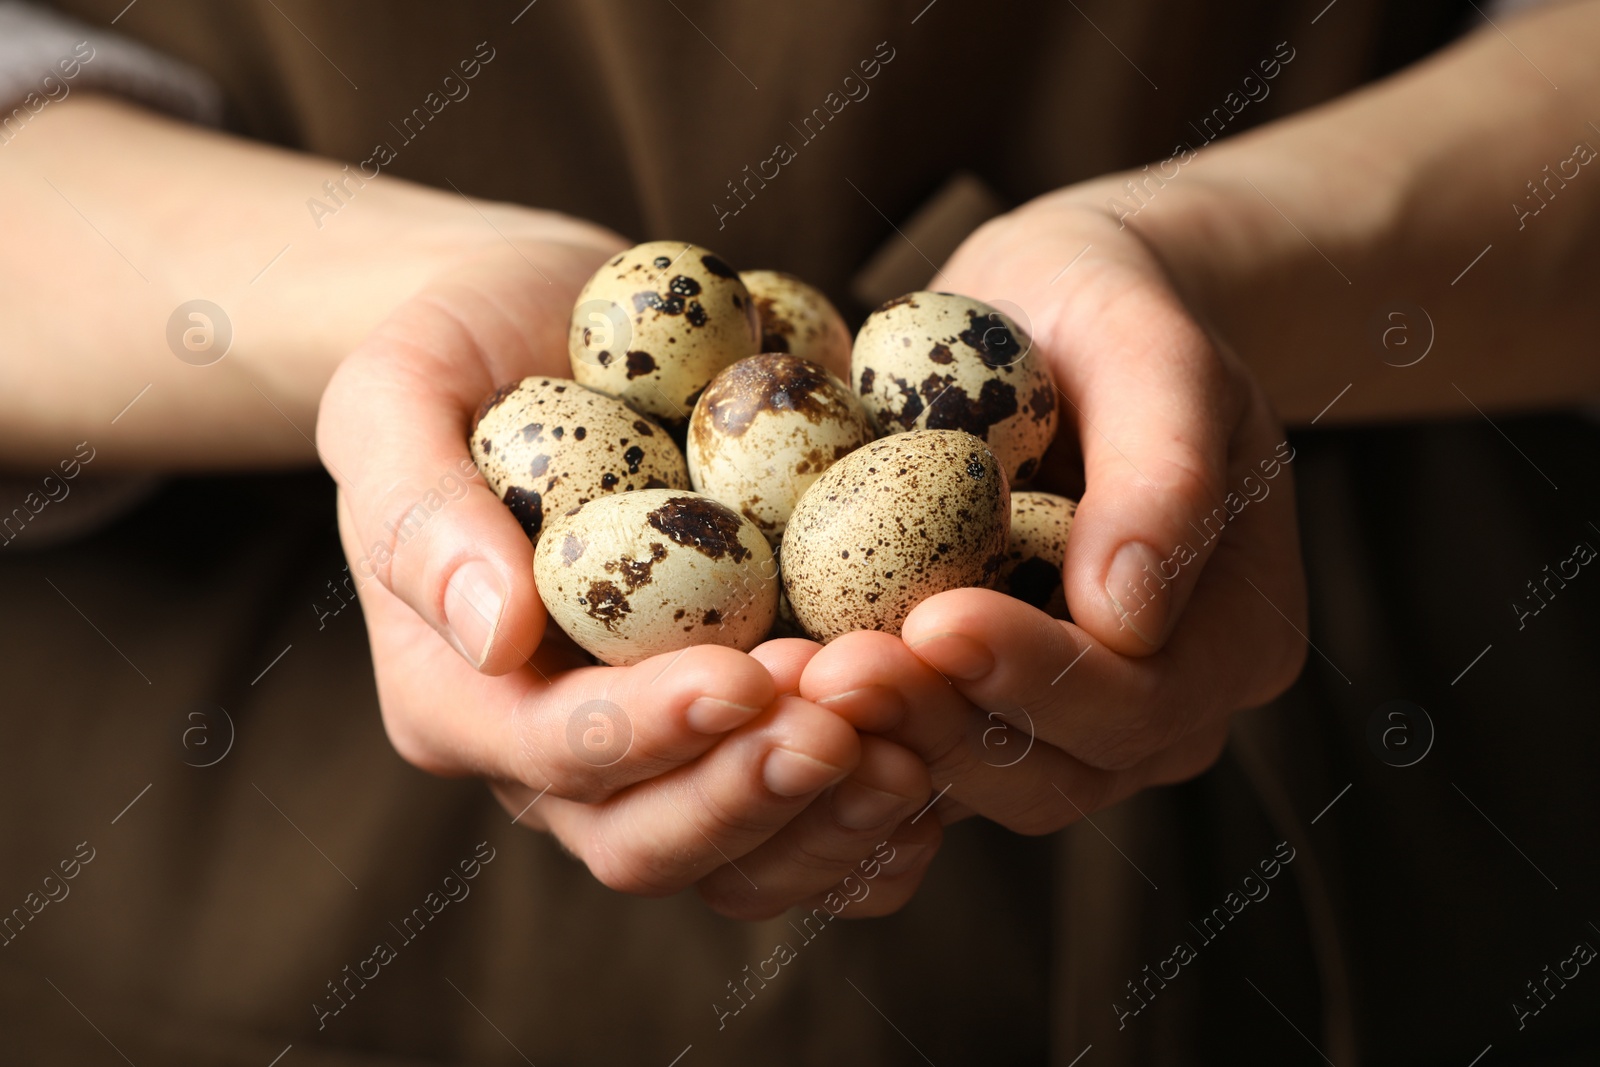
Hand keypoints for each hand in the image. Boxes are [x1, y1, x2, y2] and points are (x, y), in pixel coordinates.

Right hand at [317, 217, 932, 913]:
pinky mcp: (732, 733)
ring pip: (737, 857)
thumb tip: (494, 632)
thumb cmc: (461, 351)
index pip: (553, 751)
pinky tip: (943, 754)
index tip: (748, 677)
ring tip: (919, 742)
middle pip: (646, 842)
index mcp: (458, 694)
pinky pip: (803, 822)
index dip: (651, 732)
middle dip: (753, 796)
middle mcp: (550, 755)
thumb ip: (420, 507)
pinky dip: (872, 815)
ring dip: (831, 819)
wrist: (548, 335)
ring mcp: (651, 753)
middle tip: (851, 725)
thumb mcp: (398, 391)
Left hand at [801, 188, 1308, 833]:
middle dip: (941, 727)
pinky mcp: (973, 704)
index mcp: (1235, 639)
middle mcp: (1157, 708)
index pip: (1143, 700)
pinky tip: (776, 681)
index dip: (1040, 678)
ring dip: (880, 738)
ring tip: (791, 678)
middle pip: (1055, 772)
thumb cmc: (1112, 313)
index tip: (937, 620)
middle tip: (835, 672)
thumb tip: (1126, 613)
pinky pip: (915, 747)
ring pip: (976, 778)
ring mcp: (1061, 721)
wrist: (1052, 316)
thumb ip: (1165, 472)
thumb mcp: (1154, 351)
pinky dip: (851, 726)